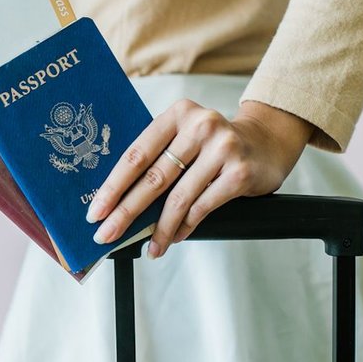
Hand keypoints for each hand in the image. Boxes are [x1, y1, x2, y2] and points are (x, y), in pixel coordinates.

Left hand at [86, 99, 313, 258]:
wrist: (267, 143)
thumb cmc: (212, 145)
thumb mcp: (183, 137)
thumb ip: (156, 158)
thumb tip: (117, 202)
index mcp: (176, 114)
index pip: (136, 154)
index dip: (113, 186)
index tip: (95, 211)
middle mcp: (200, 126)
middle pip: (153, 178)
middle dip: (126, 212)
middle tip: (107, 234)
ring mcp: (222, 148)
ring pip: (179, 198)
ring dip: (160, 229)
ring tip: (149, 248)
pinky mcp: (239, 172)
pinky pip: (202, 207)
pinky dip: (184, 227)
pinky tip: (173, 239)